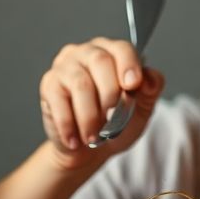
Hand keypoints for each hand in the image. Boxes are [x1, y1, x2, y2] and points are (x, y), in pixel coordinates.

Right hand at [38, 37, 164, 168]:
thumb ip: (151, 90)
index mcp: (112, 52)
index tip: (133, 86)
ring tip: (94, 137)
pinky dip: (69, 125)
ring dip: (90, 116)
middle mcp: (86, 53)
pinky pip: (59, 101)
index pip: (122, 49)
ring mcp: (65, 67)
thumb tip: (149, 79)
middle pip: (100, 61)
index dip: (129, 65)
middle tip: (112, 118)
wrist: (89, 149)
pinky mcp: (49, 85)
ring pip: (80, 83)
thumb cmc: (116, 123)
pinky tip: (76, 140)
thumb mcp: (141, 108)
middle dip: (110, 94)